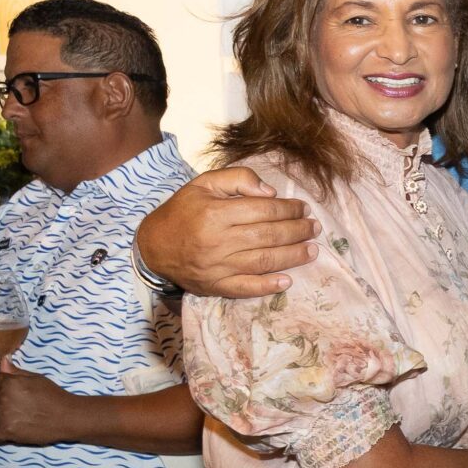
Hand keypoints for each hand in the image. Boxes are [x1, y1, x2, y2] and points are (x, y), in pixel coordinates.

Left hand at [0, 356, 77, 445]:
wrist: (68, 417)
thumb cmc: (54, 395)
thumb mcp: (37, 379)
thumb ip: (16, 372)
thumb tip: (2, 361)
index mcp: (10, 383)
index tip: (4, 389)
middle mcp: (3, 399)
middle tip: (8, 403)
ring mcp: (3, 417)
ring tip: (6, 416)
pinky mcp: (6, 432)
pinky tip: (5, 429)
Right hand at [138, 166, 319, 297]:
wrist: (153, 246)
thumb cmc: (183, 212)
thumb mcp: (204, 184)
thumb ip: (238, 179)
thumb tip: (270, 192)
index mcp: (215, 213)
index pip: (263, 210)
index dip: (288, 209)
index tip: (303, 208)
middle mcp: (217, 241)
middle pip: (268, 236)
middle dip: (297, 231)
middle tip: (314, 227)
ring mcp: (216, 266)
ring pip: (263, 261)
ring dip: (293, 256)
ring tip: (312, 250)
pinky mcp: (214, 285)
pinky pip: (245, 288)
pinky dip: (267, 286)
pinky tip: (287, 281)